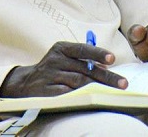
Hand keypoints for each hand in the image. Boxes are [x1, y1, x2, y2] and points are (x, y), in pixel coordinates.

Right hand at [0, 41, 126, 97]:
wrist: (25, 83)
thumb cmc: (53, 69)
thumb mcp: (64, 57)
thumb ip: (83, 60)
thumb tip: (107, 67)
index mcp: (61, 49)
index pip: (82, 49)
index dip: (98, 53)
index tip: (112, 59)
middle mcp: (55, 60)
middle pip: (84, 70)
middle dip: (106, 78)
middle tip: (122, 84)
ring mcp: (49, 76)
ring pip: (77, 83)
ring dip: (96, 88)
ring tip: (111, 93)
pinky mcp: (45, 92)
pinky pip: (65, 95)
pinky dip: (79, 97)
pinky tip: (91, 99)